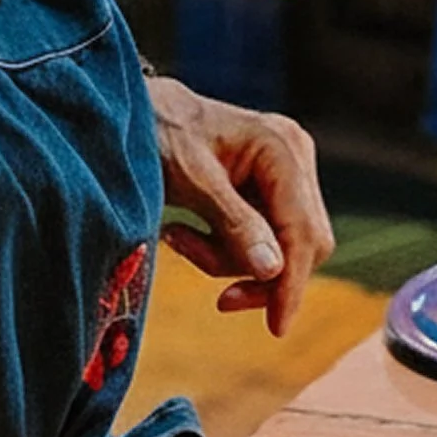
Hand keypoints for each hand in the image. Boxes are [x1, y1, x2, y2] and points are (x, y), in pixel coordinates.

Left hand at [150, 76, 332, 334]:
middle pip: (301, 246)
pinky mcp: (267, 191)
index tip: (277, 327)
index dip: (291, 283)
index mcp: (283, 148)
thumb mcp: (190, 180)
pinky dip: (222, 249)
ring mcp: (284, 175)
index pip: (303, 231)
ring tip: (176, 238)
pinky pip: (258, 241)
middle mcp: (295, 159)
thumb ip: (233, 223)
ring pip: (278, 250)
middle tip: (216, 295)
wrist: (134, 110)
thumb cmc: (158, 133)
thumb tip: (272, 271)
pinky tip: (184, 232)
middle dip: (254, 274)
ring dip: (226, 259)